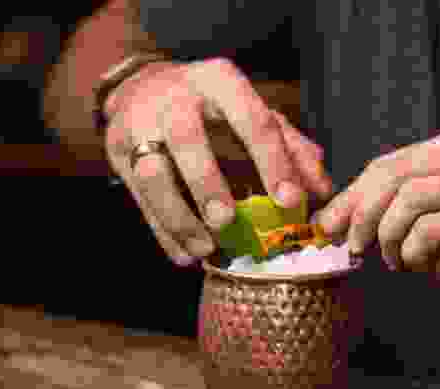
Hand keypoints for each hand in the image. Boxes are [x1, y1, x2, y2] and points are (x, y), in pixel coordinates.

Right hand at [105, 58, 332, 263]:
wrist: (146, 85)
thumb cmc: (216, 107)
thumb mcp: (254, 112)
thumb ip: (291, 147)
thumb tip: (322, 189)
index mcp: (221, 81)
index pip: (252, 120)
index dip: (273, 162)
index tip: (290, 202)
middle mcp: (177, 97)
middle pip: (187, 139)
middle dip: (207, 183)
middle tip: (228, 222)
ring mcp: (140, 122)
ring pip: (152, 171)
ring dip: (178, 216)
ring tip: (204, 250)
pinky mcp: (117, 149)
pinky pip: (137, 197)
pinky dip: (162, 231)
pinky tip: (184, 256)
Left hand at [316, 128, 439, 322]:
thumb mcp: (425, 224)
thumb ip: (388, 210)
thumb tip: (331, 217)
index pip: (392, 163)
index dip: (353, 194)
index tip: (327, 224)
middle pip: (396, 174)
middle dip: (361, 212)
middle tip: (350, 246)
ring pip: (410, 197)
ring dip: (389, 236)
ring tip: (393, 261)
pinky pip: (429, 230)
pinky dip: (413, 252)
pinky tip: (421, 266)